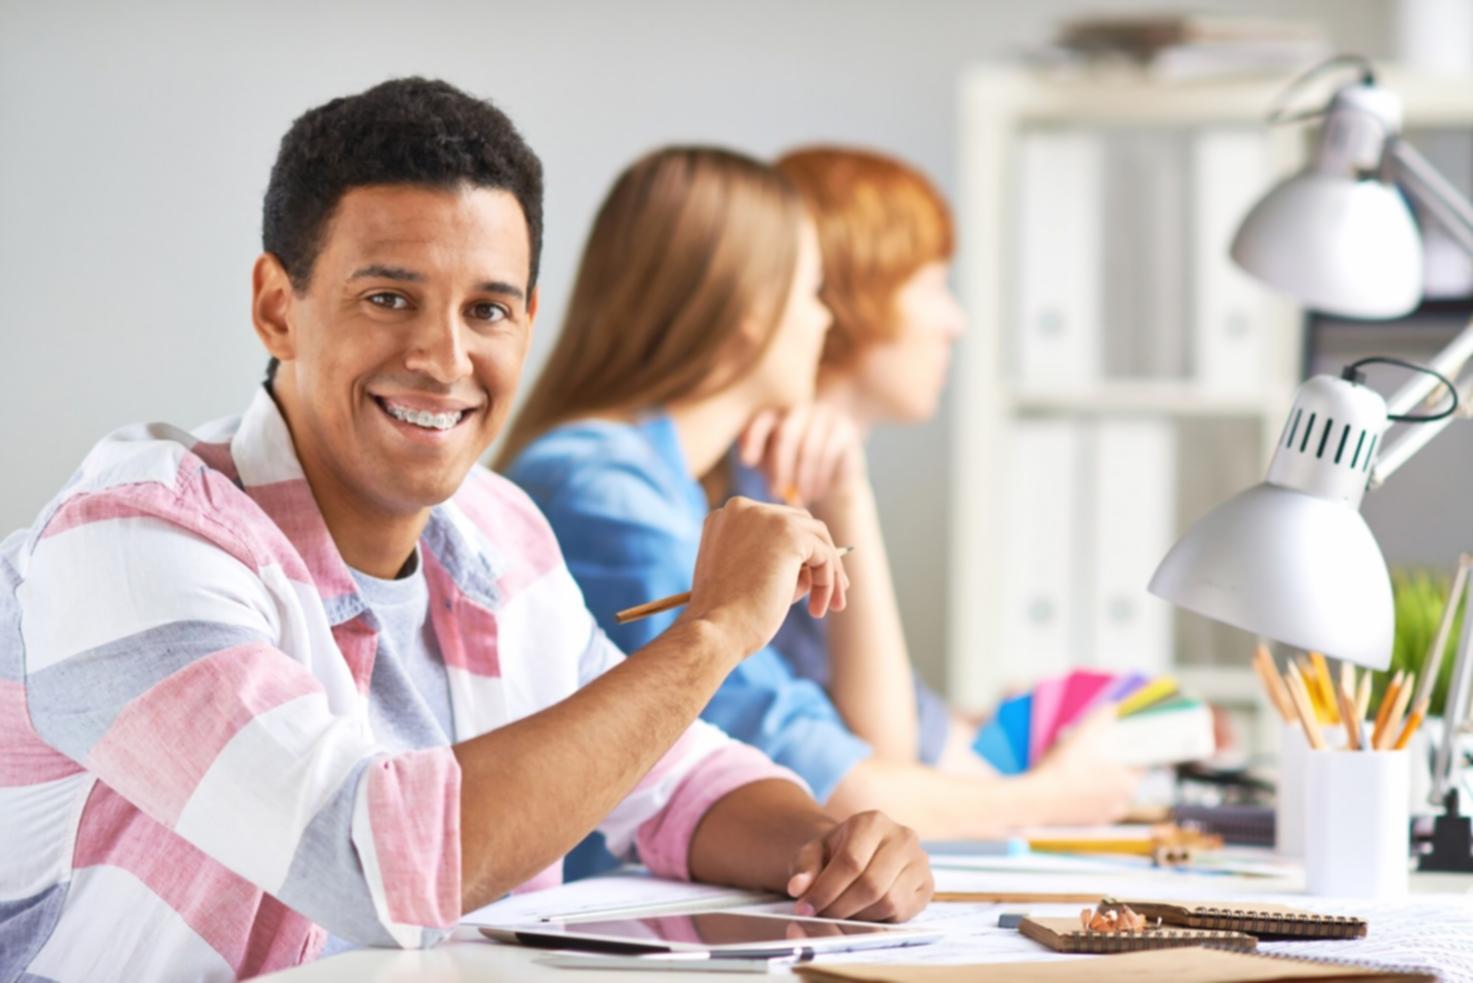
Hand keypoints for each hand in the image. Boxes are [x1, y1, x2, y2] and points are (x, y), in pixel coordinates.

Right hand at [680, 497, 848, 659]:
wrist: (716, 629)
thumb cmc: (726, 616)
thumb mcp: (744, 578)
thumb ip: (770, 561)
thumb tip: (812, 566)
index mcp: (726, 517)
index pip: (774, 524)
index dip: (795, 552)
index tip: (808, 581)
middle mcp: (743, 509)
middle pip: (799, 523)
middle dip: (818, 557)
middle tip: (833, 591)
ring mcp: (766, 517)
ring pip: (816, 536)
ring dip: (828, 572)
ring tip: (830, 605)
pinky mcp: (789, 532)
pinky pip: (823, 554)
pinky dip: (828, 580)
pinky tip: (818, 608)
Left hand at [739, 404, 866, 509]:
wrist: (838, 452)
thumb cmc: (796, 461)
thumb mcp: (775, 460)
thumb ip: (762, 459)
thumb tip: (749, 461)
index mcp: (776, 415)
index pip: (761, 421)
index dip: (752, 439)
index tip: (746, 462)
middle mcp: (798, 411)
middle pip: (786, 434)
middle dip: (778, 467)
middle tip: (774, 494)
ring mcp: (823, 417)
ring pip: (809, 449)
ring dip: (801, 479)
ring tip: (797, 500)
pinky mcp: (844, 430)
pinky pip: (828, 455)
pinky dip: (819, 479)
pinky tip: (815, 493)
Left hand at [784, 811, 931, 921]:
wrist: (862, 851)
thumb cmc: (836, 851)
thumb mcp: (814, 851)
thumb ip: (804, 867)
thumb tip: (798, 888)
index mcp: (873, 821)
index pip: (850, 861)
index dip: (826, 890)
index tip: (805, 908)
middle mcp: (902, 836)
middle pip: (870, 884)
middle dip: (840, 907)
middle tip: (821, 917)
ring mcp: (919, 861)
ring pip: (887, 901)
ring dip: (858, 916)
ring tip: (839, 914)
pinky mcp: (927, 885)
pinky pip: (902, 911)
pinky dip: (878, 919)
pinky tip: (861, 913)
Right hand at [1030, 708, 1141, 824]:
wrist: (1038, 799)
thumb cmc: (1064, 767)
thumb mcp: (1084, 733)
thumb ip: (1103, 717)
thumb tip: (1113, 708)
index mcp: (1129, 781)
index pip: (1141, 761)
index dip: (1129, 748)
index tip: (1118, 742)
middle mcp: (1123, 802)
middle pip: (1124, 776)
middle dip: (1112, 763)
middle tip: (1093, 752)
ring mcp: (1107, 815)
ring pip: (1111, 792)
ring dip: (1101, 781)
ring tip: (1080, 769)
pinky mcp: (1091, 824)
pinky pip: (1097, 807)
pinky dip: (1090, 798)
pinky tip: (1075, 787)